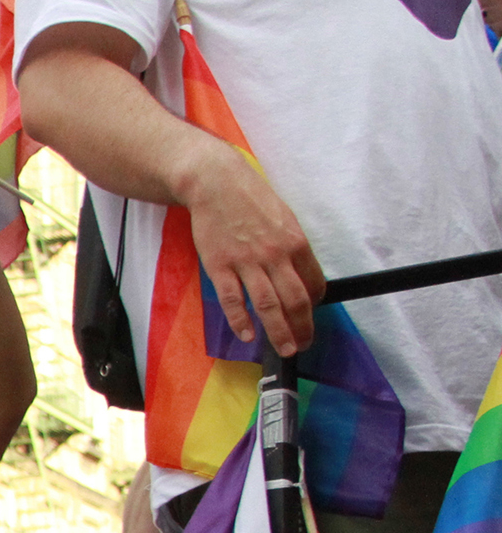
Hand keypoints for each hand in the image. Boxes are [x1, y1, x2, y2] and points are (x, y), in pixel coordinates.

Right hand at [181, 142, 323, 356]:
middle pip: (296, 300)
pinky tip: (247, 336)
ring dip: (279, 331)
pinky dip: (241, 321)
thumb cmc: (250, 199)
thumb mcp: (283, 218)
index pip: (314, 283)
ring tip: (285, 348)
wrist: (216, 184)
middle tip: (303, 344)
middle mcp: (275, 255)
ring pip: (268, 306)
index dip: (315, 305)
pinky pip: (232, 301)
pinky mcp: (220, 267)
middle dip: (303, 327)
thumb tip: (298, 274)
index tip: (309, 316)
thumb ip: (291, 247)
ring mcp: (246, 262)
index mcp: (295, 242)